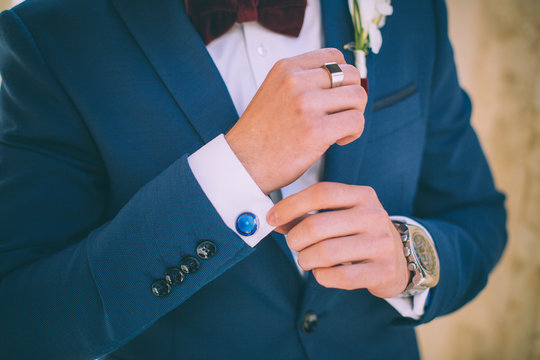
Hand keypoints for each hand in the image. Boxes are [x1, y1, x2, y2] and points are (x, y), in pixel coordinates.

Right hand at [225, 48, 365, 193]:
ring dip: (355, 114)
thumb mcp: (275, 91)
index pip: (334, 56)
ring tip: (339, 129)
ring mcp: (306, 104)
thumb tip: (345, 81)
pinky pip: (356, 121)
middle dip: (352, 96)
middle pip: (351, 75)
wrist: (243, 164)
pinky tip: (338, 141)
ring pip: (358, 96)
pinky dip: (353, 133)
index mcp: (286, 68)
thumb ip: (304, 81)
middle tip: (339, 116)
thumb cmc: (262, 134)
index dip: (343, 76)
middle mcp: (296, 81)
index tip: (335, 96)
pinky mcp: (316, 130)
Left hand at [266, 182, 408, 298]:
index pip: (321, 193)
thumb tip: (274, 219)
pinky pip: (338, 276)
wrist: (400, 259)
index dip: (290, 205)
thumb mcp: (339, 216)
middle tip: (294, 245)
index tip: (272, 217)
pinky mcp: (383, 270)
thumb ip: (306, 215)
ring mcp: (381, 243)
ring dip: (306, 259)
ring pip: (324, 253)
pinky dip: (321, 276)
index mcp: (362, 195)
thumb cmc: (359, 234)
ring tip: (308, 260)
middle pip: (317, 225)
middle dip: (295, 239)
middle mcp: (374, 215)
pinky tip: (323, 272)